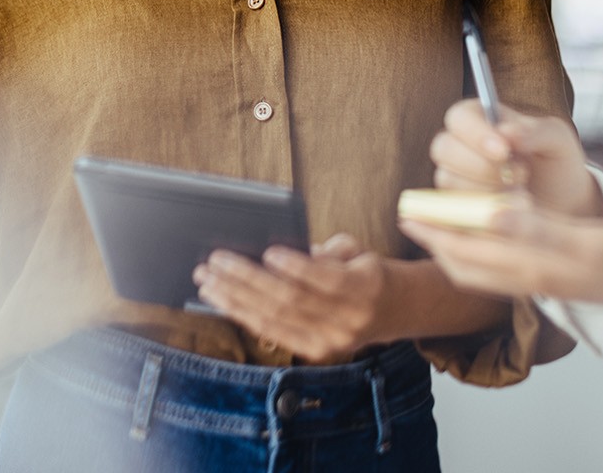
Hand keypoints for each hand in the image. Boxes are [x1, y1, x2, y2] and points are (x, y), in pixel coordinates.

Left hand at [193, 234, 390, 361]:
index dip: (295, 267)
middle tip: (216, 261)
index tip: (268, 252)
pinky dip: (242, 315)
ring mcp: (330, 342)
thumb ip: (325, 251)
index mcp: (364, 288)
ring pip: (275, 319)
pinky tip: (221, 300)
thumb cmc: (365, 270)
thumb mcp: (356, 251)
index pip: (326, 280)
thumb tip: (283, 252)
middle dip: (247, 280)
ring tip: (207, 280)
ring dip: (235, 299)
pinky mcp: (315, 352)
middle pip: (291, 301)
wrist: (395, 310)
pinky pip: (272, 332)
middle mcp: (348, 321)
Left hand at [401, 207, 602, 306]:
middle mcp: (532, 280)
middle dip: (436, 240)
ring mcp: (545, 281)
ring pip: (484, 268)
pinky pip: (506, 267)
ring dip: (457, 246)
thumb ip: (536, 228)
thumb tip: (489, 212)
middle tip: (411, 214)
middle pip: (467, 265)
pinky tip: (488, 232)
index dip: (433, 232)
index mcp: (532, 269)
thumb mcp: (585, 241)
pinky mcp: (559, 278)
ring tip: (439, 222)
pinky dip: (484, 250)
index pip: (465, 254)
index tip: (407, 212)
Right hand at [430, 100, 602, 218]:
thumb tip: (507, 132)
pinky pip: (454, 207)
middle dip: (481, 166)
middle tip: (520, 175)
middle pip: (444, 148)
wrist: (563, 204)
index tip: (504, 150)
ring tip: (522, 193)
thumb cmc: (556, 164)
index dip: (476, 133)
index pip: (459, 117)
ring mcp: (453, 176)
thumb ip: (536, 131)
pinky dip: (484, 210)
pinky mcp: (455, 205)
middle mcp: (459, 145)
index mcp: (479, 118)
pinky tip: (510, 209)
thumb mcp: (557, 140)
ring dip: (487, 190)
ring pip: (448, 179)